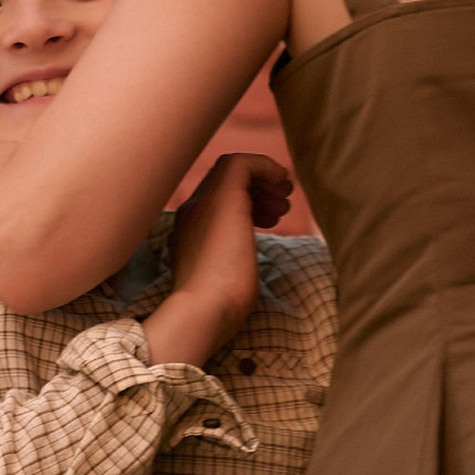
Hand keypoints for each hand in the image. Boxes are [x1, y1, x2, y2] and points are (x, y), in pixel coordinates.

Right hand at [143, 152, 292, 369]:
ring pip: (233, 169)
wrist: (203, 311)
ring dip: (265, 181)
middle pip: (225, 182)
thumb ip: (229, 261)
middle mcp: (192, 211)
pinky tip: (283, 183)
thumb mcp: (223, 279)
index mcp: (189, 230)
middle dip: (258, 190)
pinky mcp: (223, 198)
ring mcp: (205, 202)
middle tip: (281, 209)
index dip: (247, 202)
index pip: (215, 200)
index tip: (269, 219)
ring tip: (285, 204)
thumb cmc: (218, 308)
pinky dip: (267, 167)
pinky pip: (244, 162)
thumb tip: (244, 257)